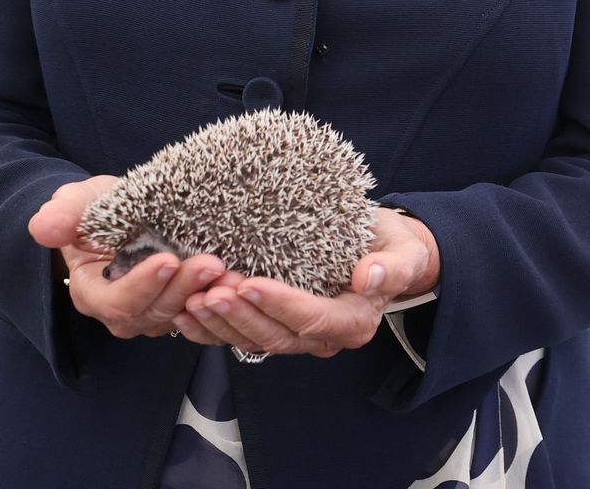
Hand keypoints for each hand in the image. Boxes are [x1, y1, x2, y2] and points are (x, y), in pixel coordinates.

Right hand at [27, 178, 228, 339]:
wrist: (119, 214)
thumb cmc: (97, 208)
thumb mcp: (79, 201)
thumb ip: (65, 214)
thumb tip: (42, 226)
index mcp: (93, 292)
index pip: (116, 302)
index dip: (141, 286)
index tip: (166, 260)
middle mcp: (124, 311)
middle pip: (154, 311)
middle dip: (183, 289)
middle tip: (210, 264)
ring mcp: (154, 311)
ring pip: (181, 314)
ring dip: (207, 296)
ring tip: (230, 273)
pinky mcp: (180, 305)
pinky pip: (200, 311)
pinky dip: (219, 298)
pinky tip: (240, 280)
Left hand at [175, 207, 439, 357]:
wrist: (383, 251)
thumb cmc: (394, 247)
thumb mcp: (405, 251)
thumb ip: (393, 266)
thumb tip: (370, 277)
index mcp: (353, 321)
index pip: (312, 319)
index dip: (280, 305)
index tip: (250, 284)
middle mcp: (323, 337)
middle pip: (276, 336)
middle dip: (240, 316)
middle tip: (211, 291)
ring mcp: (297, 335)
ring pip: (253, 341)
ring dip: (219, 324)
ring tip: (192, 301)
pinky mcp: (275, 325)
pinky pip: (240, 335)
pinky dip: (210, 329)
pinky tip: (184, 313)